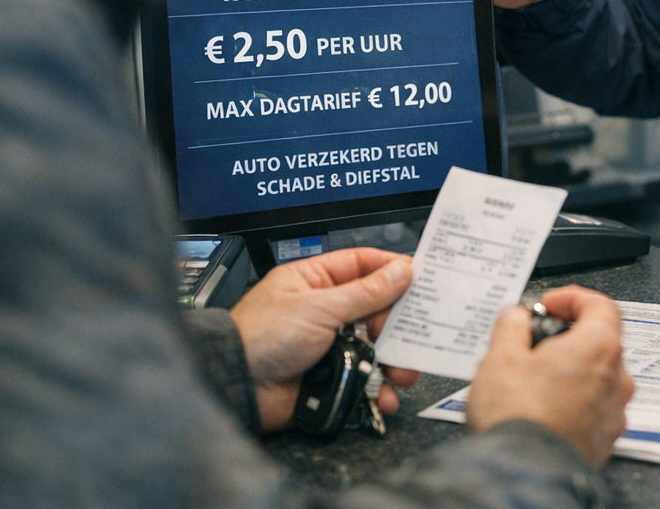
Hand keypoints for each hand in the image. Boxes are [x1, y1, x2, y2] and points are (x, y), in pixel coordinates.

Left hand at [228, 248, 419, 431]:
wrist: (237, 387)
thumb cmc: (260, 337)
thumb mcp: (319, 307)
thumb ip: (365, 293)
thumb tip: (400, 272)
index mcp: (315, 281)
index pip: (362, 265)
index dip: (392, 269)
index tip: (422, 276)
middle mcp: (324, 311)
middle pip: (375, 309)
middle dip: (398, 323)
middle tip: (417, 330)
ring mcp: (329, 345)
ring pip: (376, 348)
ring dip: (395, 359)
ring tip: (405, 371)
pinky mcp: (332, 377)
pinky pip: (365, 380)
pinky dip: (379, 389)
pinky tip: (386, 394)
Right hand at [465, 285, 633, 467]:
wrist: (525, 474)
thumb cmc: (519, 417)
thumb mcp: (500, 357)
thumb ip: (511, 327)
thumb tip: (515, 318)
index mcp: (599, 347)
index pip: (601, 305)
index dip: (573, 298)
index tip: (550, 305)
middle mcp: (617, 379)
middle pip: (601, 342)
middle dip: (568, 338)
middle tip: (536, 342)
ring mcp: (614, 412)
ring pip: (598, 378)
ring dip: (572, 371)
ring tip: (534, 379)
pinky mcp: (605, 440)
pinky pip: (594, 408)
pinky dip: (574, 401)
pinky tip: (543, 408)